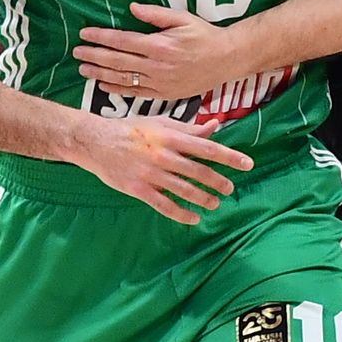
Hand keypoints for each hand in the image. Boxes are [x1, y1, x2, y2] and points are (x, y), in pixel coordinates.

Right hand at [70, 115, 253, 224]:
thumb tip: (215, 125)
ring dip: (203, 199)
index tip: (247, 164)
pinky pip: (163, 205)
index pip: (207, 148)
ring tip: (216, 203)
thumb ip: (189, 128)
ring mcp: (150, 174)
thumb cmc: (131, 129)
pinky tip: (193, 218)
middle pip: (198, 171)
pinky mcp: (138, 189)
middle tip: (231, 188)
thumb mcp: (161, 123)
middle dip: (218, 182)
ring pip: (183, 190)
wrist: (95, 141)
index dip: (229, 157)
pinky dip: (180, 214)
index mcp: (170, 137)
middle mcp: (163, 156)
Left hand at [72, 3, 247, 101]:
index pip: (122, 41)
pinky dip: (117, 89)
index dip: (101, 37)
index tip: (85, 34)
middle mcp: (156, 66)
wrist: (226, 59)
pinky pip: (135, 93)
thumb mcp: (183, 18)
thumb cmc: (205, 35)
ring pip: (122, 78)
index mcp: (160, 45)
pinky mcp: (164, 94)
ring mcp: (159, 82)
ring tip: (83, 69)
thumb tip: (131, 8)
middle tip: (76, 52)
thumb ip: (156, 14)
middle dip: (94, 56)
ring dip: (100, 74)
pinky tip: (103, 85)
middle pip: (117, 61)